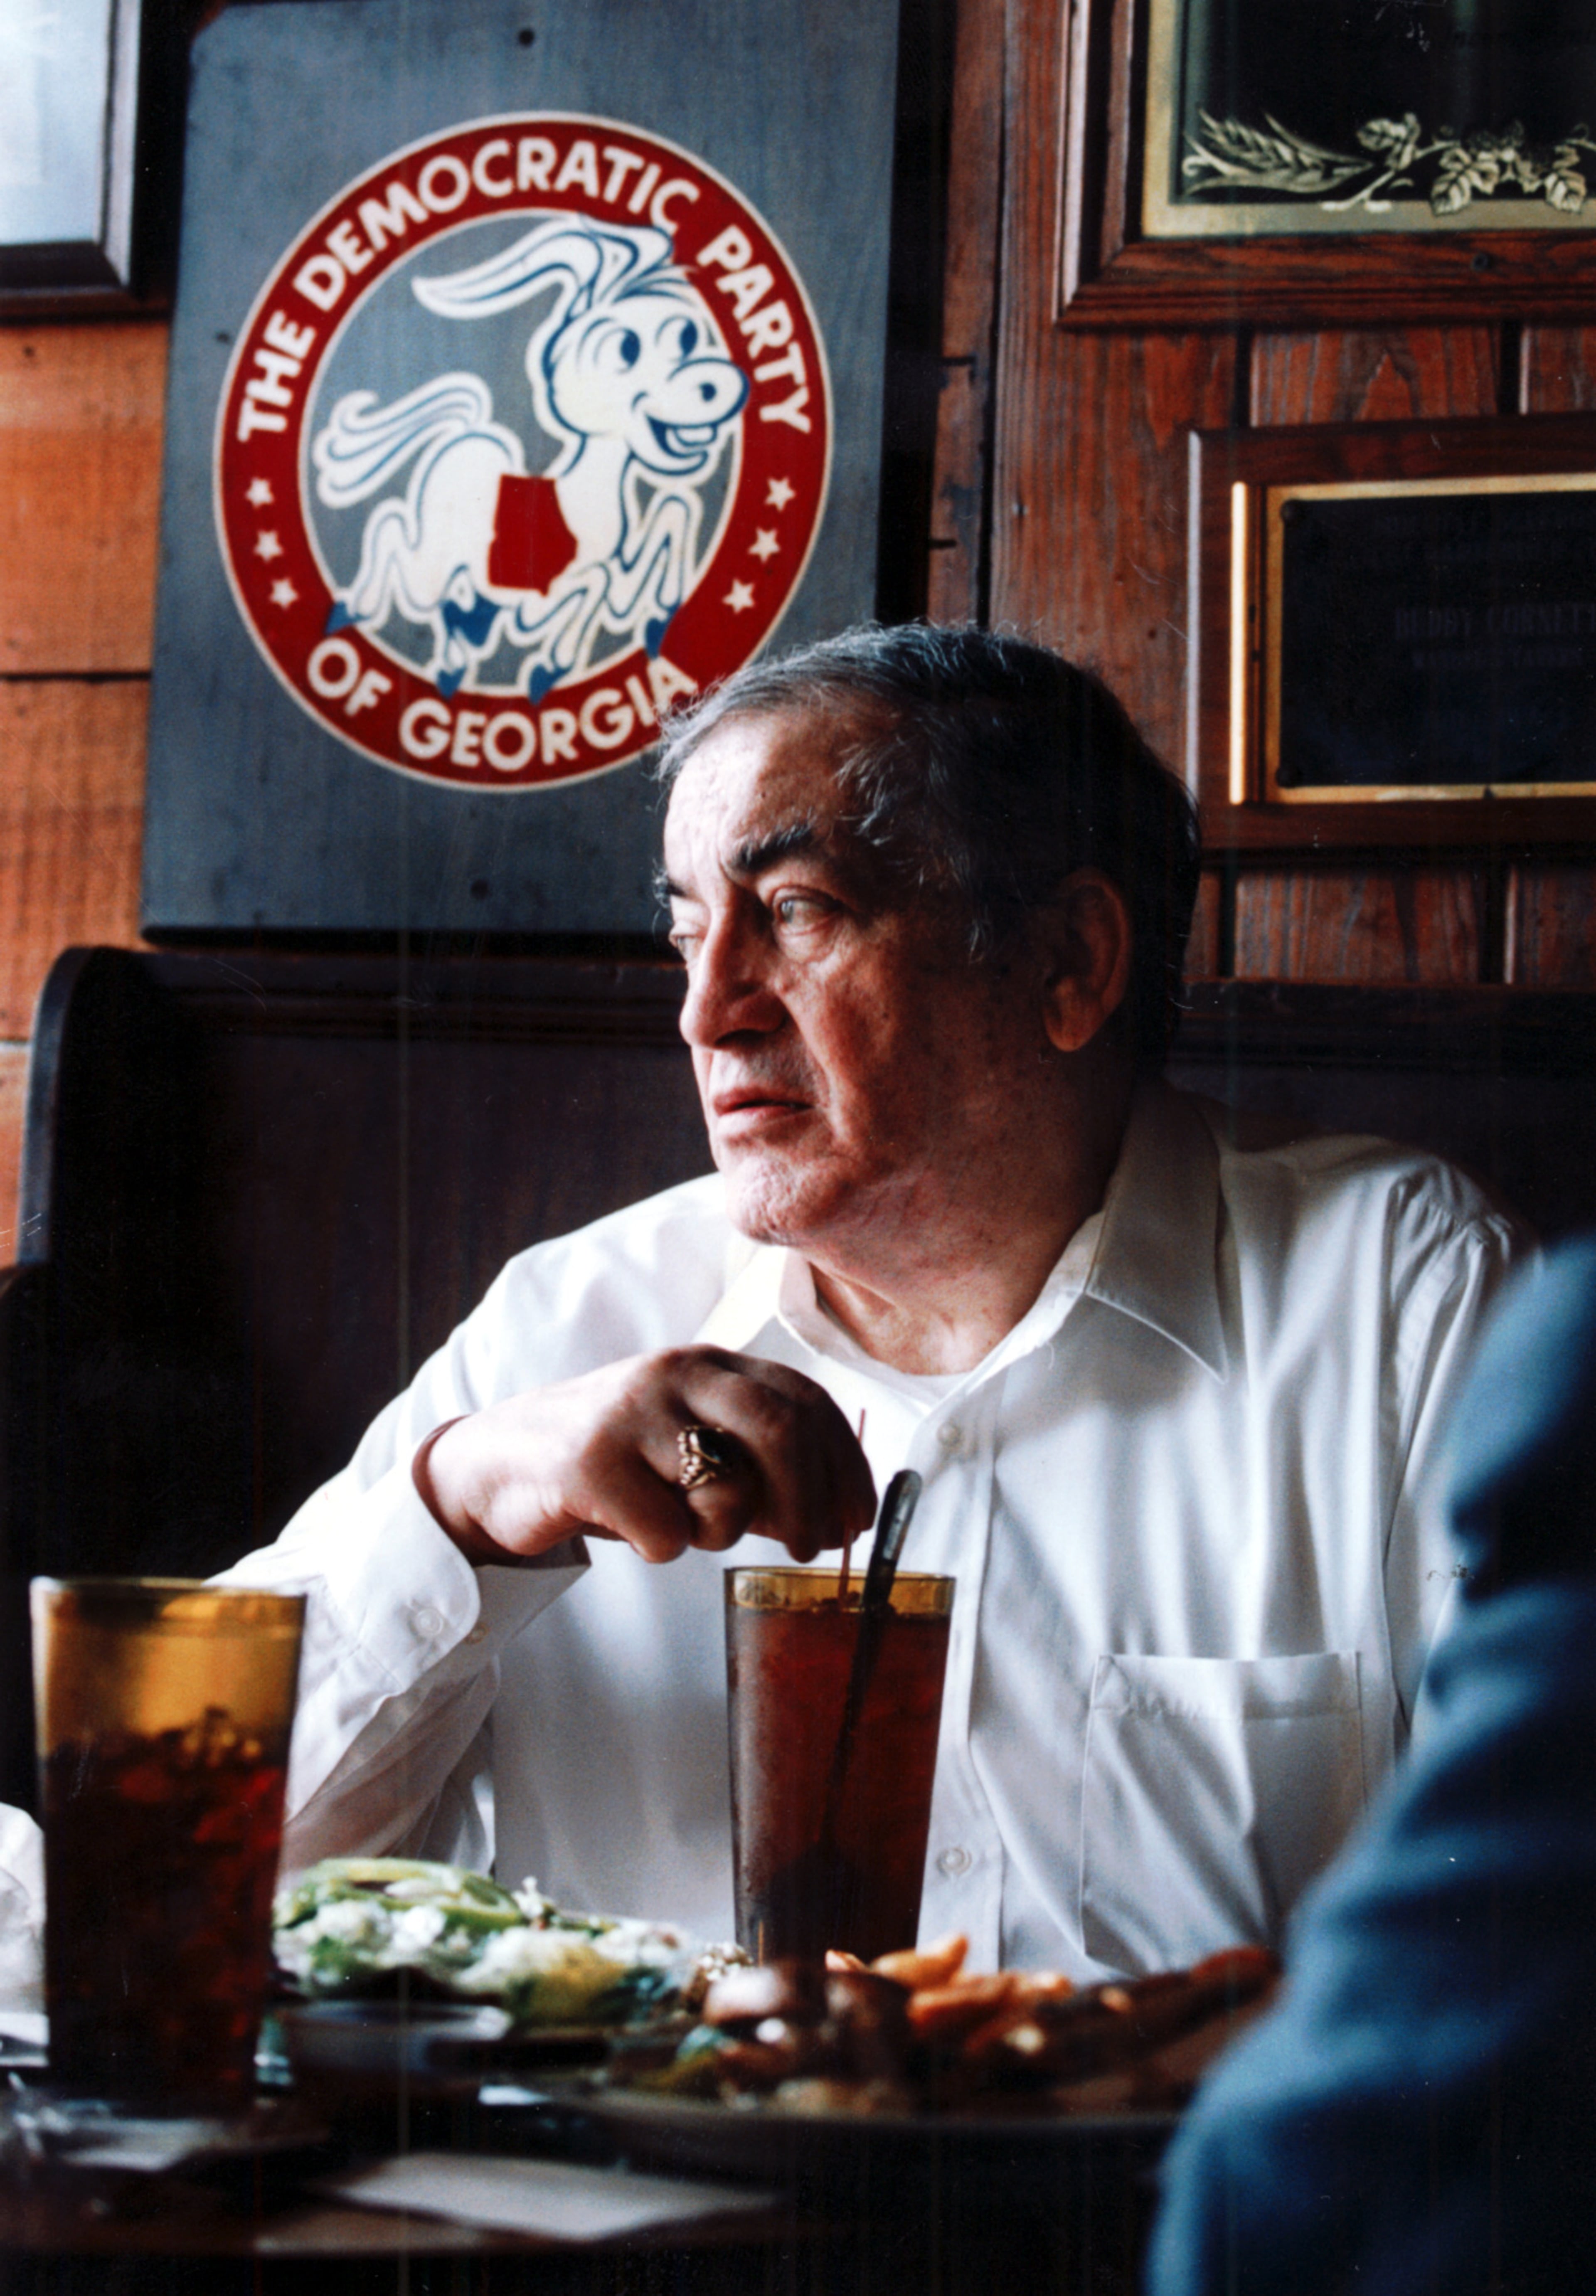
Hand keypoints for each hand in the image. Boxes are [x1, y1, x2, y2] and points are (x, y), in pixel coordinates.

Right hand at [416, 1348, 875, 1566]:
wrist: (496, 1464)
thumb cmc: (617, 1465)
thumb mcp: (692, 1451)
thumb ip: (762, 1473)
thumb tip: (839, 1519)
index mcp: (710, 1364)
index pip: (808, 1401)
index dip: (846, 1467)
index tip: (856, 1521)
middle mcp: (675, 1373)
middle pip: (782, 1428)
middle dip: (811, 1500)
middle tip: (809, 1550)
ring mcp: (630, 1413)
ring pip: (727, 1491)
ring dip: (722, 1533)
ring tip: (686, 1526)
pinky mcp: (588, 1463)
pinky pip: (667, 1535)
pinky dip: (663, 1549)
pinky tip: (633, 1530)